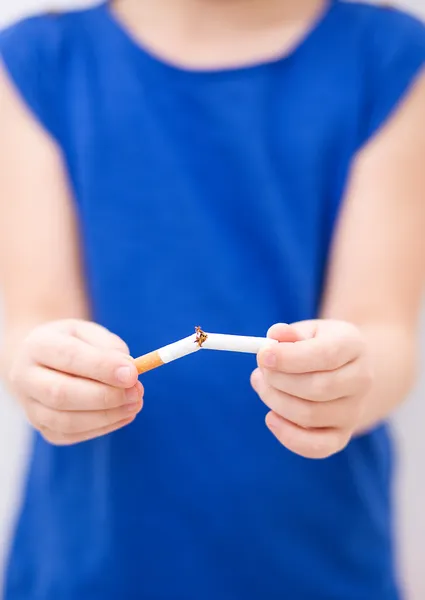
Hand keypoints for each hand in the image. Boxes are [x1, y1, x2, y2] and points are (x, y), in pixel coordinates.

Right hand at [9, 319, 142, 444]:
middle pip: (61, 394)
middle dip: (105, 396)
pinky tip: (124, 414)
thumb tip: (129, 370)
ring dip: (107, 416)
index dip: (102, 367)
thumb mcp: (90, 333)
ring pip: (66, 421)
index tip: (133, 373)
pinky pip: (72, 435)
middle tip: (137, 392)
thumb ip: (109, 347)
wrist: (42, 362)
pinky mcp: (43, 429)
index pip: (68, 357)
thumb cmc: (73, 343)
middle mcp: (25, 378)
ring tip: (135, 404)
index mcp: (37, 345)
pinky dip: (103, 427)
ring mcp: (30, 407)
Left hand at [251, 321, 373, 458]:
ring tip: (262, 384)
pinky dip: (288, 436)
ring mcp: (353, 411)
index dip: (290, 358)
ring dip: (275, 401)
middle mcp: (361, 380)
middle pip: (317, 388)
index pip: (325, 355)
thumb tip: (275, 335)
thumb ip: (289, 333)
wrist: (344, 369)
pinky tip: (271, 417)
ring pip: (309, 415)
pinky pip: (316, 447)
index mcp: (353, 345)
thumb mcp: (306, 330)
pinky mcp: (342, 436)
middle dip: (278, 380)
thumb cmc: (317, 345)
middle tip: (260, 370)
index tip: (262, 355)